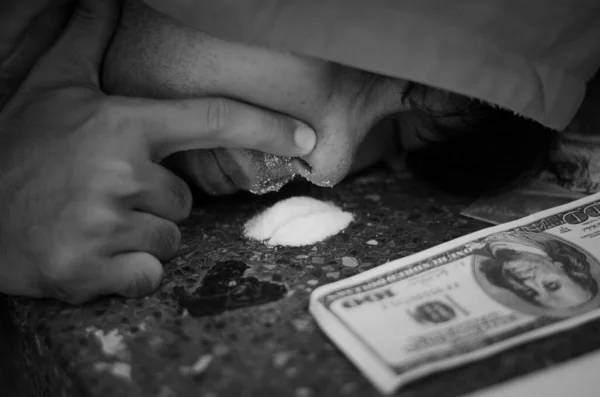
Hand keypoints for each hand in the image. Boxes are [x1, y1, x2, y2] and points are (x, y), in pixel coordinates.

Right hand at [0, 0, 315, 303]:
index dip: (266, 127)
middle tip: (103, 195)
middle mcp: (120, 174)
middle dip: (155, 202)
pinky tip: (91, 252)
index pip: (212, 120)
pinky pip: (150, 275)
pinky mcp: (91, 273)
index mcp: (121, 127)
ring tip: (93, 222)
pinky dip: (128, 271)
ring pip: (168, 239)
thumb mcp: (54, 87)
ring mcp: (105, 226)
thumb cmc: (18, 148)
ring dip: (140, 236)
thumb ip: (87, 39)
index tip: (305, 138)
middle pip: (185, 200)